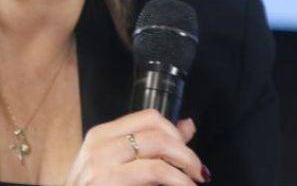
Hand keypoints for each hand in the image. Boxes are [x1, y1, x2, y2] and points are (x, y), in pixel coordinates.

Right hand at [63, 108, 208, 184]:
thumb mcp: (121, 167)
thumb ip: (153, 146)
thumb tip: (186, 125)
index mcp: (101, 136)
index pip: (148, 117)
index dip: (174, 131)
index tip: (186, 149)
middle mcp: (99, 145)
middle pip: (156, 130)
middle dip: (184, 150)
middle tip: (197, 170)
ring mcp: (100, 164)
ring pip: (158, 148)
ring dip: (185, 164)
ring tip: (194, 179)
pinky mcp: (107, 181)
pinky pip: (154, 170)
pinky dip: (178, 180)